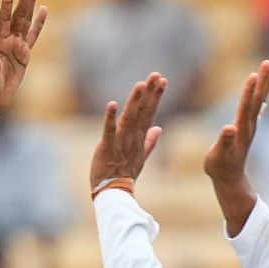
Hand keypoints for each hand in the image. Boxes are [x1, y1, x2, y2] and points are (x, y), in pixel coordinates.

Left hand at [0, 0, 47, 111]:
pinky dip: (39, 23)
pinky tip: (44, 9)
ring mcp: (17, 46)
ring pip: (26, 21)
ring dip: (31, 5)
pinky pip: (34, 36)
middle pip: (19, 16)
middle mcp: (8, 41)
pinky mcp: (25, 54)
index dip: (7, 4)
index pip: (3, 19)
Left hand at [89, 73, 167, 187]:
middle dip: (150, 93)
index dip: (155, 96)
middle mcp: (132, 138)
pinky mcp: (106, 148)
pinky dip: (110, 118)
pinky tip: (112, 104)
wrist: (114, 192)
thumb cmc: (125, 175)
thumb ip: (150, 141)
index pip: (149, 113)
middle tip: (156, 75)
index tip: (162, 80)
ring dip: (135, 101)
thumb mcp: (141, 157)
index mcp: (139, 138)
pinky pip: (109, 131)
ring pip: (129, 118)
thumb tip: (158, 128)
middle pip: (143, 112)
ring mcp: (120, 142)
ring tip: (140, 85)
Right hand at [204, 60, 268, 185]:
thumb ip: (225, 142)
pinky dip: (260, 95)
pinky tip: (263, 90)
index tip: (254, 74)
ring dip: (265, 84)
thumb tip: (229, 128)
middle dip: (264, 81)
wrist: (230, 179)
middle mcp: (249, 125)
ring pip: (259, 100)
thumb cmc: (220, 167)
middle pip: (257, 99)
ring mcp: (250, 126)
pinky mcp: (247, 128)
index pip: (246, 107)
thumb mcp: (218, 156)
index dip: (249, 91)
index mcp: (240, 130)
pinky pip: (255, 106)